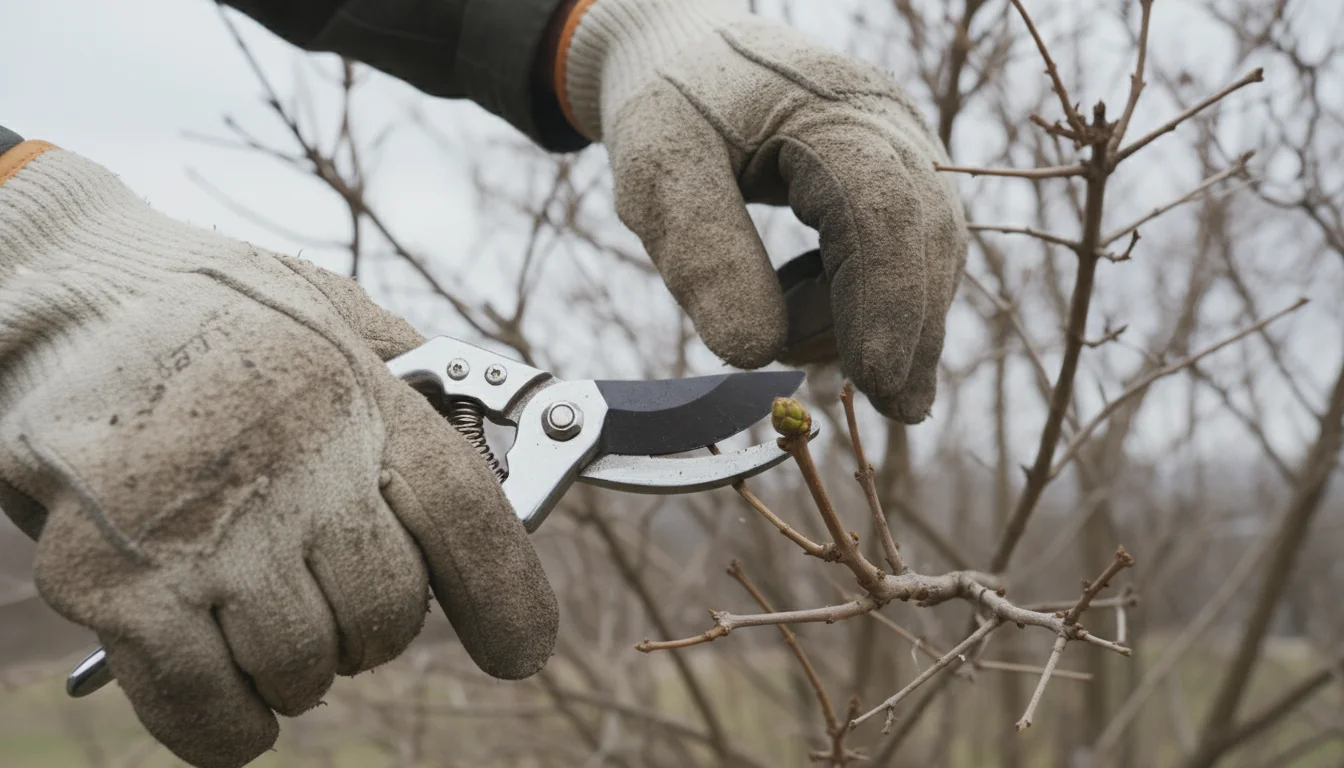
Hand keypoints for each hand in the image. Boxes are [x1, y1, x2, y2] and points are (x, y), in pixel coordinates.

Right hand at [0, 141, 556, 767]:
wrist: (52, 293)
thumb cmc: (204, 307)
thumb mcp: (330, 309)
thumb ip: (410, 383)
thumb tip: (504, 447)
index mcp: (354, 389)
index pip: (465, 513)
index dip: (506, 597)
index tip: (519, 651)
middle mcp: (289, 460)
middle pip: (388, 610)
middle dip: (375, 629)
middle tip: (335, 600)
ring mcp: (201, 527)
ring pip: (306, 667)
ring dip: (298, 668)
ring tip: (260, 615)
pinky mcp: (116, 583)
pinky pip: (208, 707)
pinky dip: (230, 726)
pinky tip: (231, 698)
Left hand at [554, 0, 967, 421]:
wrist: (686, 49)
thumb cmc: (670, 104)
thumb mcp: (659, 172)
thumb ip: (701, 255)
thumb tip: (755, 355)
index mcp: (833, 110)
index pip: (883, 213)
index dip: (887, 303)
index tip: (874, 384)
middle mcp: (890, 124)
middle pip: (923, 240)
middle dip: (899, 330)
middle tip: (875, 404)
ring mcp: (904, 148)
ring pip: (925, 253)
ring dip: (880, 320)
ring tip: (794, 348)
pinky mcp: (896, 177)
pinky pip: (908, 251)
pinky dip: (871, 302)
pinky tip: (809, 321)